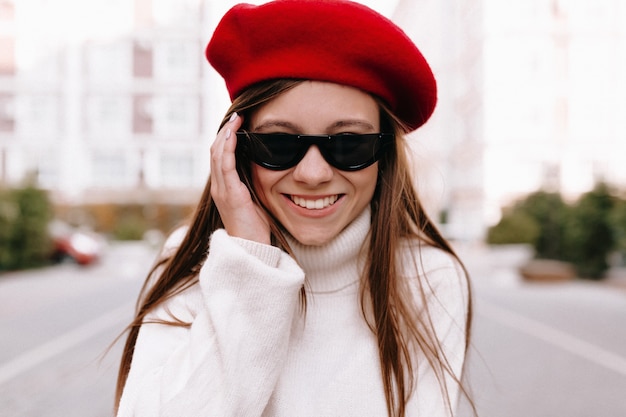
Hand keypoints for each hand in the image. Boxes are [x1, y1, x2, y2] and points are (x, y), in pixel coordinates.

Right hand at [210, 113, 270, 244]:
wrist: (250, 248)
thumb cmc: (254, 227)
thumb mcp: (253, 201)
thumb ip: (253, 185)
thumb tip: (265, 168)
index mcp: (223, 188)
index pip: (219, 156)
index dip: (226, 138)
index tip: (237, 123)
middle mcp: (219, 187)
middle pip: (215, 151)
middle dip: (225, 131)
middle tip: (236, 116)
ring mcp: (222, 190)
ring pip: (217, 155)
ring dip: (226, 134)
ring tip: (235, 120)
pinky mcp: (230, 194)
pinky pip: (225, 166)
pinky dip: (228, 148)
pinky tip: (233, 135)